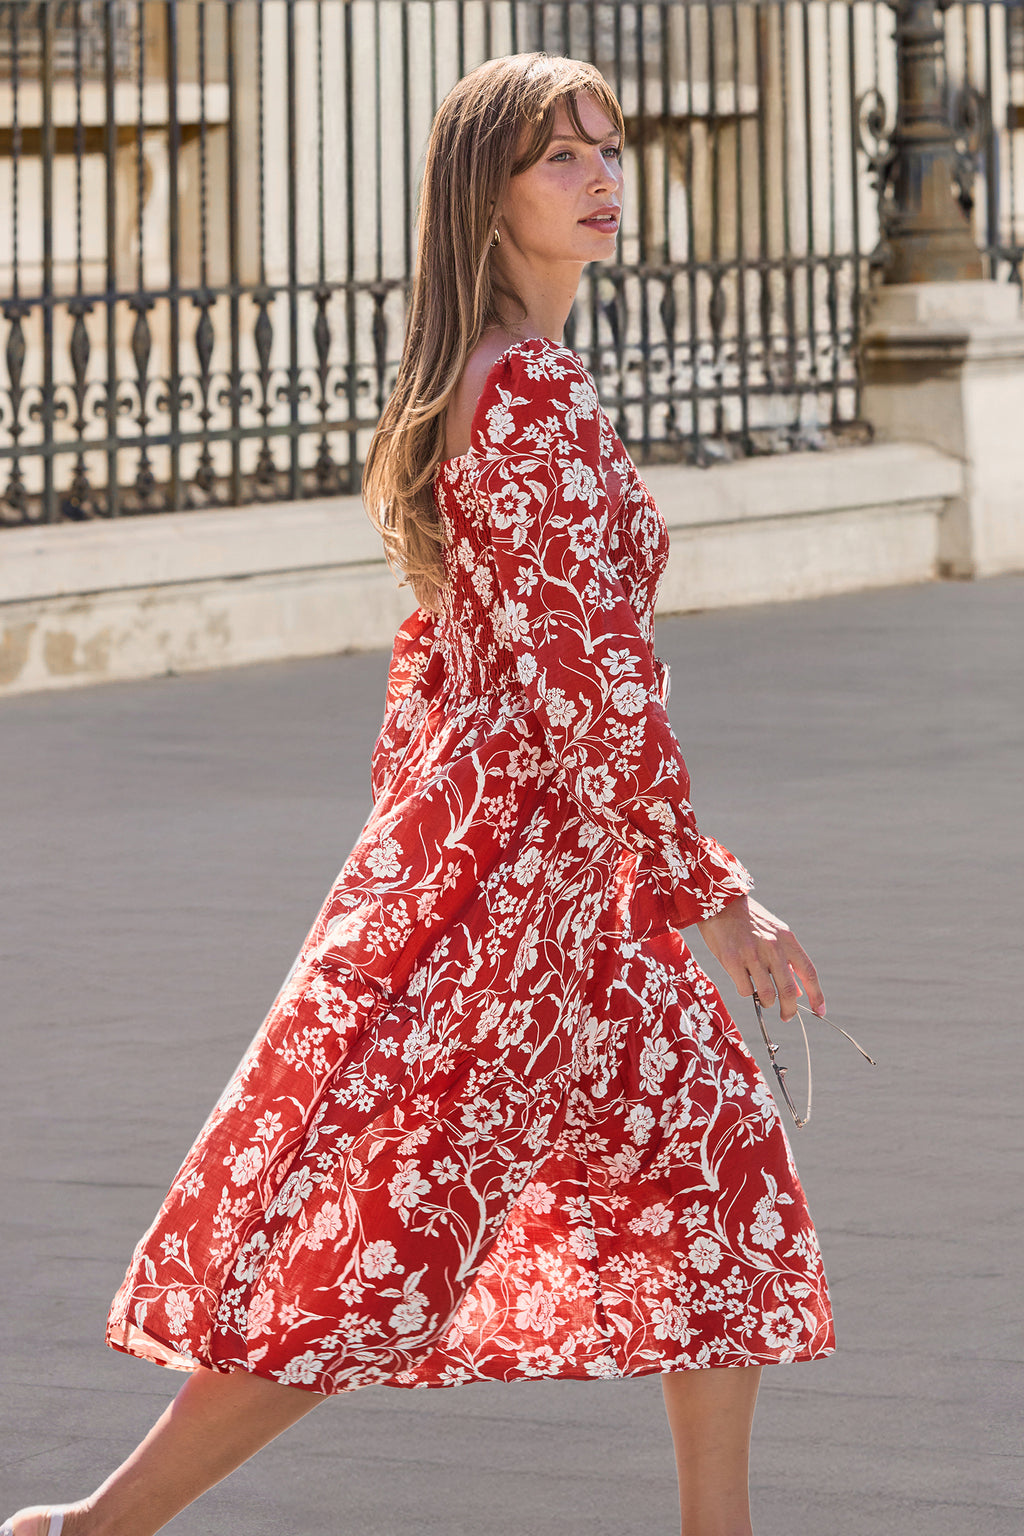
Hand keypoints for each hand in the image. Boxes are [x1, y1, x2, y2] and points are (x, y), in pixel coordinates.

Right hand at [694, 895, 824, 1022]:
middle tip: (787, 1017)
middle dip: (789, 1010)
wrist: (720, 902)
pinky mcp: (732, 960)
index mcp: (787, 939)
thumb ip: (786, 961)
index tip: (819, 1011)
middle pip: (788, 990)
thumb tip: (797, 991)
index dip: (816, 995)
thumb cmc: (749, 920)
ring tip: (762, 999)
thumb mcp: (774, 934)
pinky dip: (746, 991)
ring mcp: (752, 954)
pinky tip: (743, 981)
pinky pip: (745, 989)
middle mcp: (773, 947)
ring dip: (766, 1002)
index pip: (808, 972)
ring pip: (767, 994)